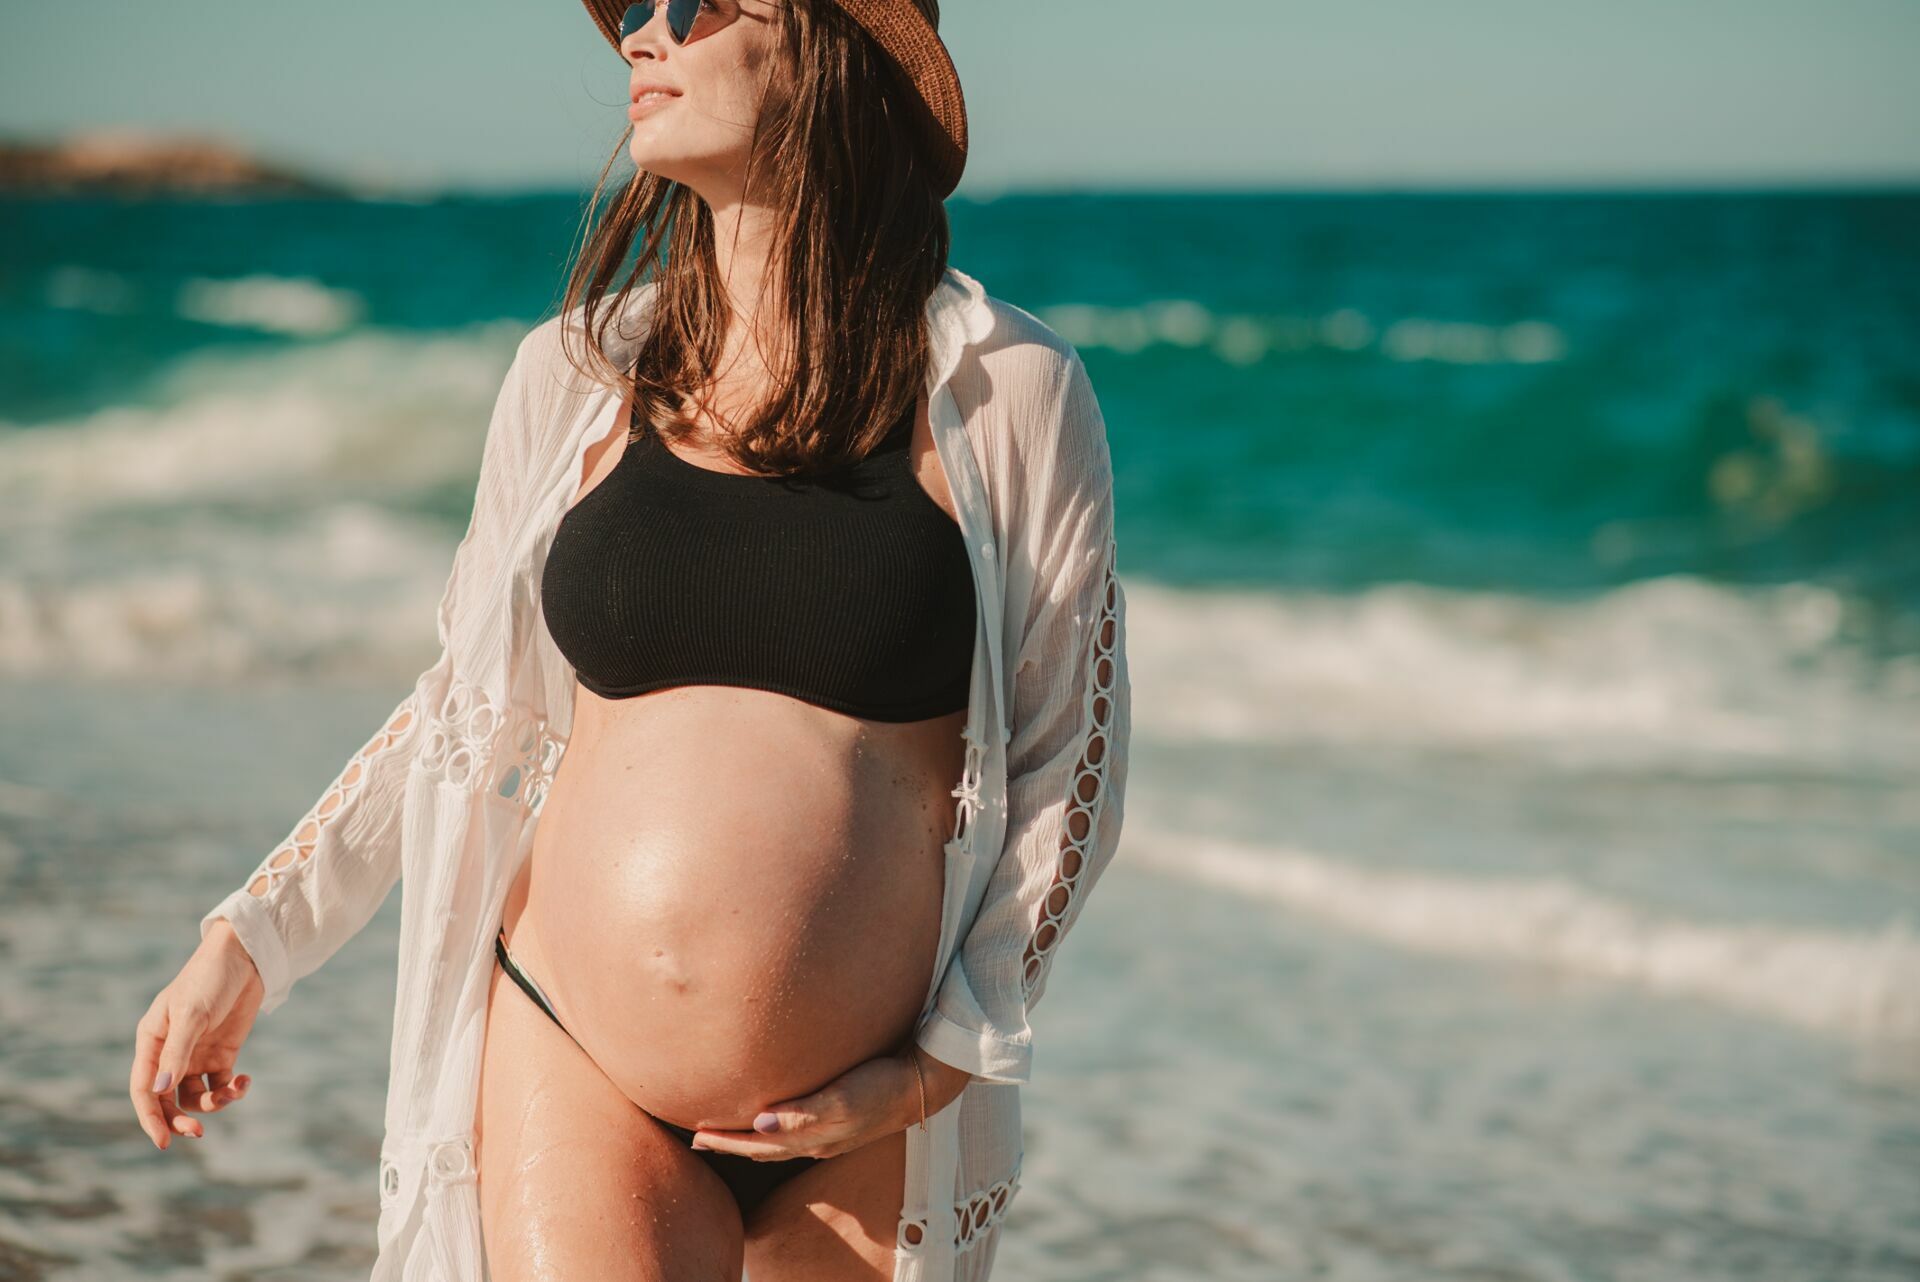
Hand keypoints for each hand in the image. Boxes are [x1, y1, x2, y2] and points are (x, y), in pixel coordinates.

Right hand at [129, 919, 262, 1149]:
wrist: (245, 957)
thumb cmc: (209, 979)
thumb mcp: (192, 1015)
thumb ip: (177, 1053)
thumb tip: (161, 1092)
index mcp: (151, 1042)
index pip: (144, 1090)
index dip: (150, 1118)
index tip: (165, 1141)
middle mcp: (170, 1053)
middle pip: (167, 1100)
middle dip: (180, 1119)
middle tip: (198, 1132)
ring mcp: (197, 1055)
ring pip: (196, 1096)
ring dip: (213, 1103)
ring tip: (234, 1090)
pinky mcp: (222, 1054)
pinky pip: (222, 1084)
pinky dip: (233, 1090)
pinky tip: (246, 1081)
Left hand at [687, 1046, 973, 1160]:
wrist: (924, 1082)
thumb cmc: (882, 1083)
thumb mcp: (844, 1099)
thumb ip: (803, 1113)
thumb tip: (758, 1126)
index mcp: (814, 1137)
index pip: (759, 1146)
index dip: (727, 1142)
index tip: (696, 1135)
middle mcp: (819, 1141)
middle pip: (764, 1149)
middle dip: (731, 1144)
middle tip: (699, 1138)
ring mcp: (832, 1133)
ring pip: (780, 1143)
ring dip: (750, 1140)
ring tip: (727, 1131)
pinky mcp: (843, 1118)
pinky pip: (797, 1132)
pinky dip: (775, 1130)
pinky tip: (773, 1117)